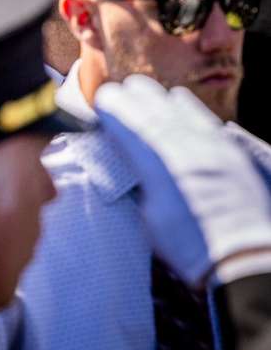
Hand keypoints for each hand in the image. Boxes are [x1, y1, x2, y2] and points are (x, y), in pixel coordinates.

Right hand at [95, 74, 270, 284]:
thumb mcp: (153, 220)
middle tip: (119, 88)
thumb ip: (145, 185)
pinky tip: (183, 102)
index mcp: (162, 167)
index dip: (115, 111)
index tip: (101, 98)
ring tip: (146, 90)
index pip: (132, 128)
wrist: (248, 260)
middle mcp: (189, 150)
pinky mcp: (237, 157)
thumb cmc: (192, 249)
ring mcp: (217, 151)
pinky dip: (192, 110)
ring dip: (162, 100)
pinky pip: (209, 123)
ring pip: (185, 114)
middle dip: (135, 99)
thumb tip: (138, 168)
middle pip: (157, 114)